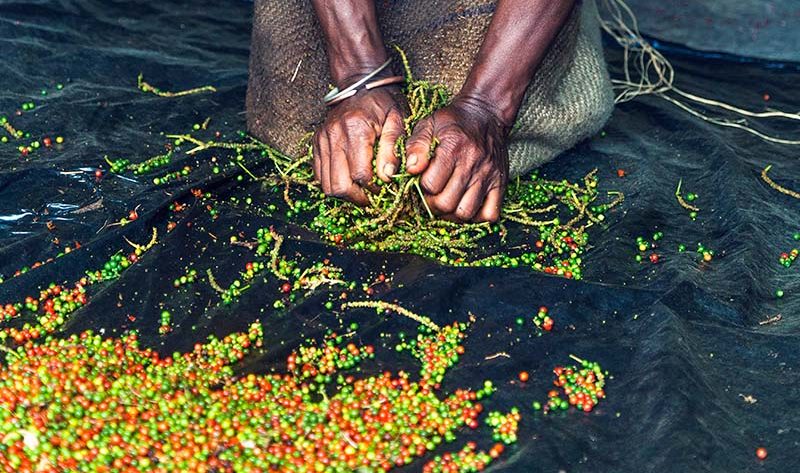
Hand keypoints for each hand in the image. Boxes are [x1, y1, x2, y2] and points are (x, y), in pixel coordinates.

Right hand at [312, 86, 405, 204]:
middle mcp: (334, 136)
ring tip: (360, 189)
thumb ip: (392, 149)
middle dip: (357, 198)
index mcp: (356, 130)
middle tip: (371, 196)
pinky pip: (319, 175)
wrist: (360, 84)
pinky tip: (348, 179)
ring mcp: (322, 140)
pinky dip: (333, 183)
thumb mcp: (398, 121)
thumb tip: (387, 176)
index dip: (374, 188)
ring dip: (344, 193)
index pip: (360, 175)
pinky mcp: (316, 143)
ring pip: (326, 185)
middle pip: (339, 186)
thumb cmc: (384, 103)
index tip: (384, 187)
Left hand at [404, 96, 508, 221]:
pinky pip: (490, 214)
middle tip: (431, 196)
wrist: (485, 114)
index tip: (421, 182)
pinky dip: (476, 217)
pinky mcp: (500, 183)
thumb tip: (410, 170)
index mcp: (452, 148)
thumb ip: (416, 146)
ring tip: (446, 203)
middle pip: (446, 203)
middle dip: (432, 204)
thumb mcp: (428, 124)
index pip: (430, 184)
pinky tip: (465, 205)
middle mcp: (472, 164)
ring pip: (466, 213)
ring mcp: (489, 176)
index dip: (420, 188)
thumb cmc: (453, 122)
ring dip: (451, 214)